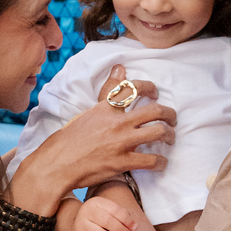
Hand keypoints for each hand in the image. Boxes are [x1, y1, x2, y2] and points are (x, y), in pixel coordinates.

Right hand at [6, 65, 175, 215]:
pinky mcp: (123, 162)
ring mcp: (122, 142)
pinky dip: (161, 162)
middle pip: (156, 110)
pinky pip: (152, 160)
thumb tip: (120, 67)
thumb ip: (108, 90)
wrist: (59, 163)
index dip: (150, 87)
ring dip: (169, 135)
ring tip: (169, 138)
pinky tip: (161, 163)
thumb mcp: (89, 111)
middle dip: (169, 114)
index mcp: (107, 108)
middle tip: (171, 119)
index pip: (135, 88)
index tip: (155, 93)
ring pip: (158, 133)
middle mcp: (118, 122)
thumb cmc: (71, 138)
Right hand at [65, 196, 135, 230]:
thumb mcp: (107, 210)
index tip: (134, 227)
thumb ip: (120, 216)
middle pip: (107, 221)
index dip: (126, 219)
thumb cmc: (99, 218)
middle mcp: (86, 212)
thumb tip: (133, 226)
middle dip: (121, 230)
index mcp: (96, 202)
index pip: (114, 209)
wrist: (77, 224)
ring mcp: (80, 225)